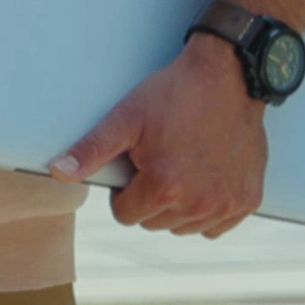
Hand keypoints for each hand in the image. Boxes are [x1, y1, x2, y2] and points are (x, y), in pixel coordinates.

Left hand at [48, 32, 267, 237]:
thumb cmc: (173, 94)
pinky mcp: (247, 202)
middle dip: (150, 196)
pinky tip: (205, 175)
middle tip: (159, 157)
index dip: (125, 188)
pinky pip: (216, 227)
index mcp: (164, 188)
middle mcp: (197, 205)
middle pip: (154, 222)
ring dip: (178, 205)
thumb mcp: (126, 117)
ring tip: (182, 162)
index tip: (137, 161)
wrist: (227, 77)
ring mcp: (225, 206)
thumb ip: (90, 150)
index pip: (125, 214)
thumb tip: (57, 173)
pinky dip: (207, 209)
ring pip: (184, 227)